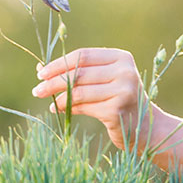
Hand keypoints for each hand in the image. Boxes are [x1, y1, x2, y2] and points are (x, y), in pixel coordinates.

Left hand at [32, 47, 153, 149]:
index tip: (41, 73)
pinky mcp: (117, 110)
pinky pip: (84, 107)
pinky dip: (67, 108)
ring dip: (58, 96)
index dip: (59, 63)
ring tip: (47, 100)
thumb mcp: (104, 80)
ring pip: (79, 91)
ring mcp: (123, 90)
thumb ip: (78, 72)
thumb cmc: (120, 100)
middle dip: (54, 81)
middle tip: (37, 89)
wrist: (146, 126)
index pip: (83, 55)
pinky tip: (58, 109)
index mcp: (121, 57)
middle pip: (79, 73)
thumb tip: (40, 69)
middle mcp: (125, 71)